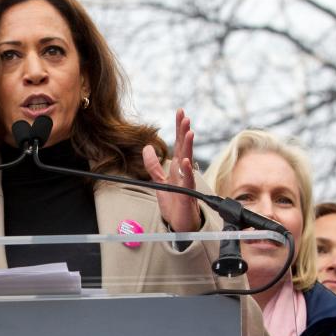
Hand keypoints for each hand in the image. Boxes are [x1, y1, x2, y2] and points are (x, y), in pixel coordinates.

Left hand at [142, 108, 200, 233]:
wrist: (179, 223)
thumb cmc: (174, 203)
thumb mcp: (159, 182)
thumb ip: (153, 166)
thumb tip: (147, 147)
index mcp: (177, 167)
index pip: (179, 143)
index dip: (179, 128)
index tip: (180, 112)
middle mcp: (184, 172)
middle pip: (185, 147)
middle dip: (184, 131)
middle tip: (185, 115)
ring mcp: (186, 182)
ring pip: (188, 160)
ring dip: (189, 146)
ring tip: (189, 131)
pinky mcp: (187, 195)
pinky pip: (187, 181)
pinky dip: (187, 171)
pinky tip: (185, 161)